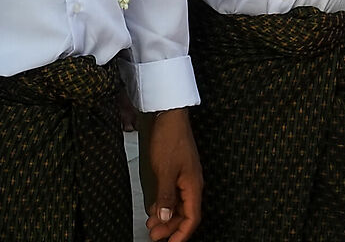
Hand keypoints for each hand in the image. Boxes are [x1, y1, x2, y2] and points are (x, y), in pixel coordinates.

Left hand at [138, 107, 202, 241]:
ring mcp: (185, 178)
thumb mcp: (164, 171)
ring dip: (166, 217)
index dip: (182, 234)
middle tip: (154, 236)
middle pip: (185, 214)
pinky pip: (174, 195)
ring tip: (152, 225)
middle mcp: (192, 184)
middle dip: (171, 228)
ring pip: (178, 205)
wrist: (169, 116)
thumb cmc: (170, 139)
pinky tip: (155, 209)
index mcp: (193, 186)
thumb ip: (166, 196)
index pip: (192, 218)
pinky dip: (165, 204)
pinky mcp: (177, 172)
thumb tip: (166, 218)